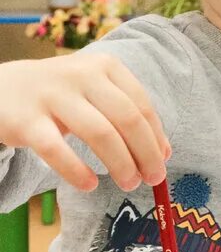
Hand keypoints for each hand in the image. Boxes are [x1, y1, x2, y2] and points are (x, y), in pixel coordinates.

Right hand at [0, 53, 169, 191]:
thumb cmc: (60, 95)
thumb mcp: (95, 94)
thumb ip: (127, 116)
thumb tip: (162, 152)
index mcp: (105, 66)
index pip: (142, 105)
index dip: (156, 137)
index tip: (162, 162)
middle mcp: (82, 75)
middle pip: (127, 119)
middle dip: (145, 153)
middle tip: (152, 179)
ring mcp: (52, 95)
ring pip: (100, 133)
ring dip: (121, 164)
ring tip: (129, 183)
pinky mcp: (26, 120)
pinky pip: (57, 150)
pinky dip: (77, 171)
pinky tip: (89, 184)